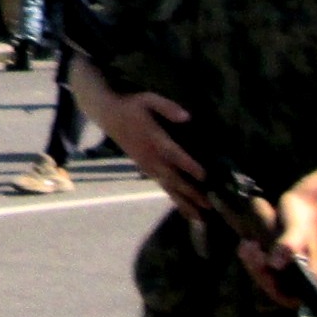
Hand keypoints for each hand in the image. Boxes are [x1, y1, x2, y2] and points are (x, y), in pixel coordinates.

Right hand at [99, 90, 205, 214]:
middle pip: (173, 178)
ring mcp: (147, 165)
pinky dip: (174, 197)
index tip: (205, 177)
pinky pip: (161, 186)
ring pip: (167, 187)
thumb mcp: (148, 99)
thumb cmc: (132, 105)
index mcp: (154, 139)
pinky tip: (184, 207)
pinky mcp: (145, 168)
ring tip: (199, 217)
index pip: (174, 155)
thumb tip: (187, 117)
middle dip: (191, 193)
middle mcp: (151, 157)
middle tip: (209, 206)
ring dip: (184, 202)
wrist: (108, 115)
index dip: (189, 166)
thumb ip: (168, 107)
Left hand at [239, 184, 316, 305]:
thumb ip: (288, 244)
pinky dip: (251, 256)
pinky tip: (247, 242)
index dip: (271, 287)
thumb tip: (274, 263)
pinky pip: (260, 267)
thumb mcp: (295, 228)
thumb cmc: (301, 215)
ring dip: (251, 263)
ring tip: (247, 244)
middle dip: (256, 269)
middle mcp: (298, 278)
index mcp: (310, 276)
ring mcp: (287, 270)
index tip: (262, 265)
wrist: (301, 201)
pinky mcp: (276, 260)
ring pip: (263, 277)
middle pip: (271, 287)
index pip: (287, 298)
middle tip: (249, 247)